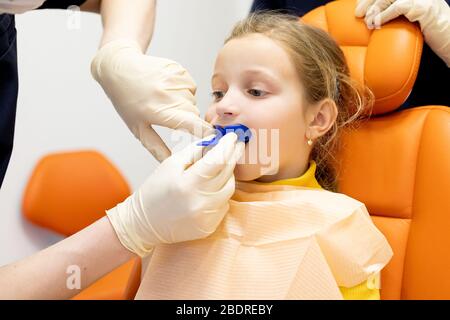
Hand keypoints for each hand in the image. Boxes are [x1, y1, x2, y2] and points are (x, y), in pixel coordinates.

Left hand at [91, 39, 214, 161]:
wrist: (119, 67)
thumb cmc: (126, 100)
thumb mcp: (138, 128)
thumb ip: (157, 148)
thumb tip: (173, 162)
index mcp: (159, 111)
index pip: (193, 124)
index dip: (206, 132)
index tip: (212, 138)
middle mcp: (168, 94)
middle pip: (195, 113)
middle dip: (188, 118)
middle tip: (169, 115)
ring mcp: (174, 79)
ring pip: (193, 99)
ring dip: (184, 103)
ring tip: (163, 99)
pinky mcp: (178, 69)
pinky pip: (190, 86)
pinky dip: (183, 89)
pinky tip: (166, 87)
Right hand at [106, 132, 244, 256]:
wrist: (143, 224)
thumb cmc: (154, 192)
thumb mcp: (170, 165)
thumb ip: (193, 151)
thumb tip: (214, 139)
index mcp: (188, 184)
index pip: (217, 160)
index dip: (227, 146)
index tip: (233, 136)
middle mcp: (200, 202)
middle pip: (227, 174)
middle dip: (233, 157)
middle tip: (236, 145)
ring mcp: (206, 217)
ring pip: (229, 190)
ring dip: (228, 176)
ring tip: (220, 167)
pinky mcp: (208, 227)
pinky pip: (224, 205)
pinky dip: (221, 193)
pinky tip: (211, 188)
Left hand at [355, 0, 449, 65]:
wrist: (449, 41)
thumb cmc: (428, 33)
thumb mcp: (408, 20)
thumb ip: (394, 13)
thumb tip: (370, 15)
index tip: (359, 8)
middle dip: (370, 2)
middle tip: (359, 14)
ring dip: (376, 10)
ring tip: (369, 22)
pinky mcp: (424, 8)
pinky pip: (399, 6)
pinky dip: (385, 15)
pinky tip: (377, 23)